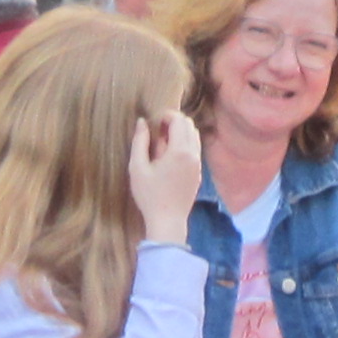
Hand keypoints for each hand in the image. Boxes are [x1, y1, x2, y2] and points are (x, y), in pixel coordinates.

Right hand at [127, 109, 203, 240]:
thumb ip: (140, 142)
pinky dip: (185, 145)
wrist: (168, 221)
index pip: (179, 120)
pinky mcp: (199, 173)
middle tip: (157, 133)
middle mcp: (193, 155)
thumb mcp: (137, 168)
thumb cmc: (149, 195)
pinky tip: (169, 158)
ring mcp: (198, 164)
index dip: (166, 116)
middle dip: (174, 123)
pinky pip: (195, 150)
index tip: (154, 123)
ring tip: (163, 145)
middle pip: (189, 125)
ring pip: (195, 137)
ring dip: (180, 133)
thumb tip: (142, 122)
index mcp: (179, 151)